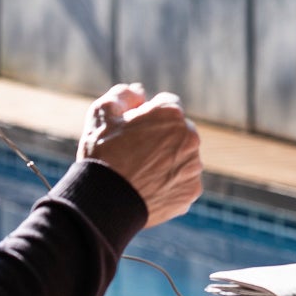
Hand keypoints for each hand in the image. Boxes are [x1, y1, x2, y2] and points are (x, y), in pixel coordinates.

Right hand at [79, 82, 201, 227]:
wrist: (104, 203)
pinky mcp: (191, 191)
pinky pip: (182, 182)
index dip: (147, 116)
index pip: (166, 105)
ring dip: (167, 161)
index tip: (132, 131)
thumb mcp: (102, 114)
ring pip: (182, 158)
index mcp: (171, 114)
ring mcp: (193, 167)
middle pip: (177, 132)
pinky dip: (169, 184)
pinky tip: (148, 189)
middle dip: (161, 138)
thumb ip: (123, 95)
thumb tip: (140, 92)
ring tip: (140, 174)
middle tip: (134, 154)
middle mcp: (190, 137)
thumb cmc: (102, 156)